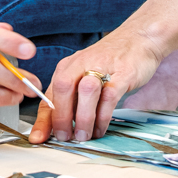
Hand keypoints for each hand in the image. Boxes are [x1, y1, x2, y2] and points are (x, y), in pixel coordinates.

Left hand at [28, 29, 164, 145]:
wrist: (139, 39)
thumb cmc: (110, 62)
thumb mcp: (84, 76)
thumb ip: (72, 98)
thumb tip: (59, 127)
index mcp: (68, 67)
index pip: (49, 94)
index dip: (43, 119)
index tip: (39, 138)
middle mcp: (81, 64)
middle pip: (63, 88)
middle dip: (61, 117)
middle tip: (65, 137)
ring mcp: (102, 67)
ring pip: (86, 92)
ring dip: (83, 118)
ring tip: (83, 135)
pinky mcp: (122, 74)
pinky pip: (109, 96)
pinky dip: (103, 116)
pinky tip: (101, 128)